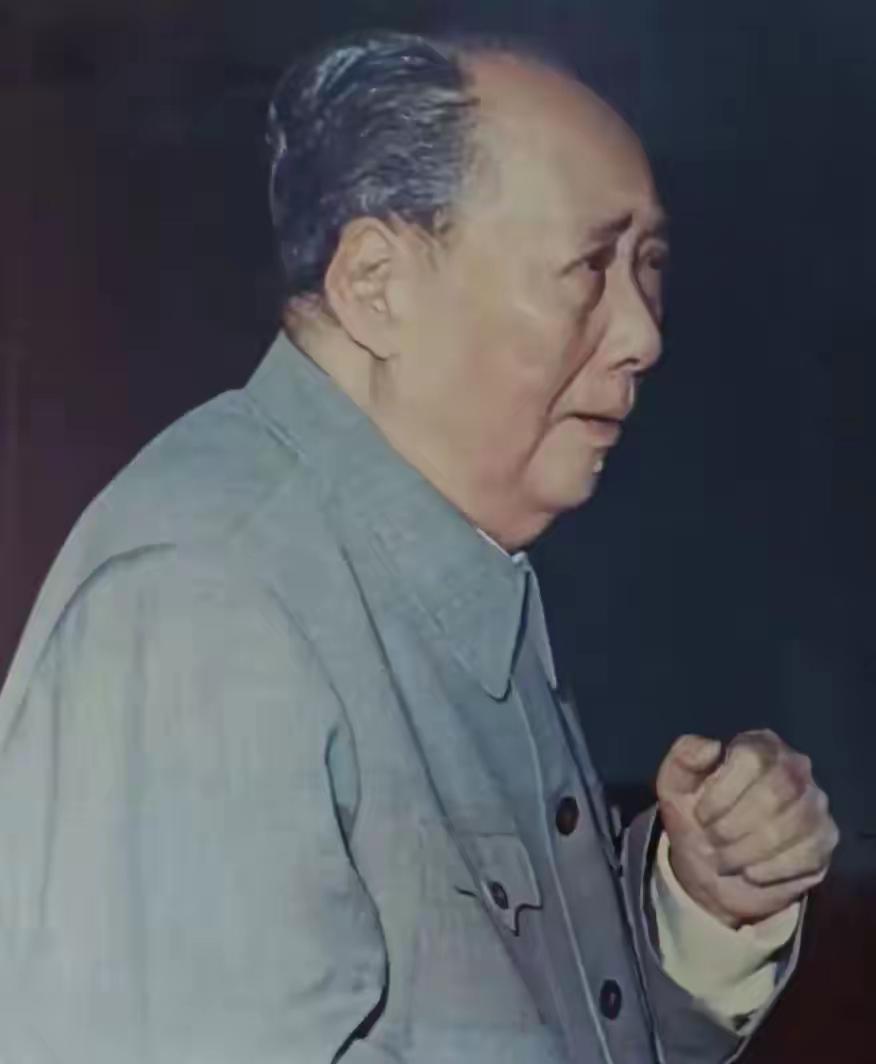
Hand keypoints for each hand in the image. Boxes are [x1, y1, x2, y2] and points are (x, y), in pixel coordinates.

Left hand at [656, 731, 838, 928]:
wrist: (714, 869)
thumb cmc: (696, 816)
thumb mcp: (674, 785)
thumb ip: (684, 758)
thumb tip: (712, 746)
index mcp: (758, 744)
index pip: (752, 758)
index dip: (722, 792)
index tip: (700, 815)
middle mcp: (795, 767)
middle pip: (774, 794)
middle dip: (732, 826)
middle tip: (711, 841)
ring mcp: (815, 803)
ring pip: (790, 826)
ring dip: (746, 851)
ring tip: (724, 859)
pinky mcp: (825, 840)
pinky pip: (805, 856)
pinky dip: (769, 870)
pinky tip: (749, 871)